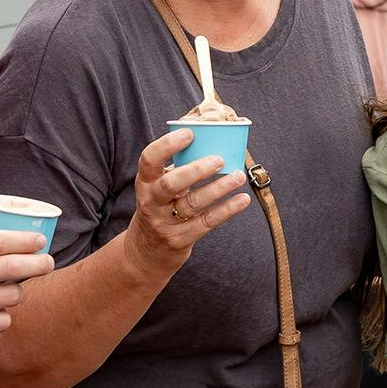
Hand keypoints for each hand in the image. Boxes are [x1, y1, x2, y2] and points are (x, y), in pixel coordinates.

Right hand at [122, 128, 251, 274]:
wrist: (144, 253)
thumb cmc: (159, 209)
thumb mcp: (158, 188)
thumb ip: (177, 169)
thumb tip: (212, 143)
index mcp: (145, 182)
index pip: (149, 159)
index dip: (167, 145)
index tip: (190, 134)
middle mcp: (151, 202)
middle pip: (171, 183)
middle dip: (196, 170)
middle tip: (220, 159)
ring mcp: (164, 222)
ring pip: (193, 203)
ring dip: (219, 188)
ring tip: (239, 176)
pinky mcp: (180, 239)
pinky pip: (207, 222)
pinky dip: (227, 210)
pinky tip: (242, 199)